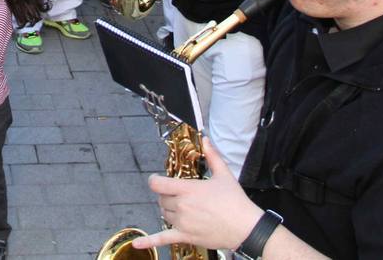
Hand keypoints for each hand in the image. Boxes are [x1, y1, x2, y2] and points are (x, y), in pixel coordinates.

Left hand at [131, 139, 258, 251]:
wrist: (246, 227)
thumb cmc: (235, 201)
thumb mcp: (224, 174)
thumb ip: (212, 155)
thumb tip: (205, 139)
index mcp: (188, 189)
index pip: (158, 184)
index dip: (154, 181)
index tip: (156, 180)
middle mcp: (182, 206)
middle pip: (161, 199)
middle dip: (166, 195)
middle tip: (178, 195)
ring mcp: (183, 222)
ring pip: (163, 214)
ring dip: (167, 210)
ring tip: (180, 208)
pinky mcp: (186, 236)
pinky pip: (163, 239)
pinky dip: (149, 241)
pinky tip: (137, 243)